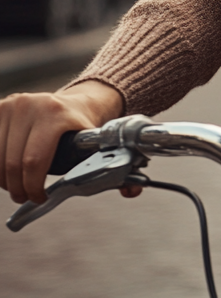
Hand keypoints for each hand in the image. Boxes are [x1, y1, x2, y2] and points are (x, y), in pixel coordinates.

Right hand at [0, 81, 133, 205]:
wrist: (83, 99)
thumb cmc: (89, 126)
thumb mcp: (103, 143)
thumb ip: (119, 169)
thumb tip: (131, 191)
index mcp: (56, 114)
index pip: (34, 162)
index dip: (33, 187)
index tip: (39, 198)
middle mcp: (31, 105)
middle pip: (11, 164)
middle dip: (18, 187)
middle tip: (27, 195)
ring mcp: (12, 105)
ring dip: (4, 178)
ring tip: (19, 182)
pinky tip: (8, 169)